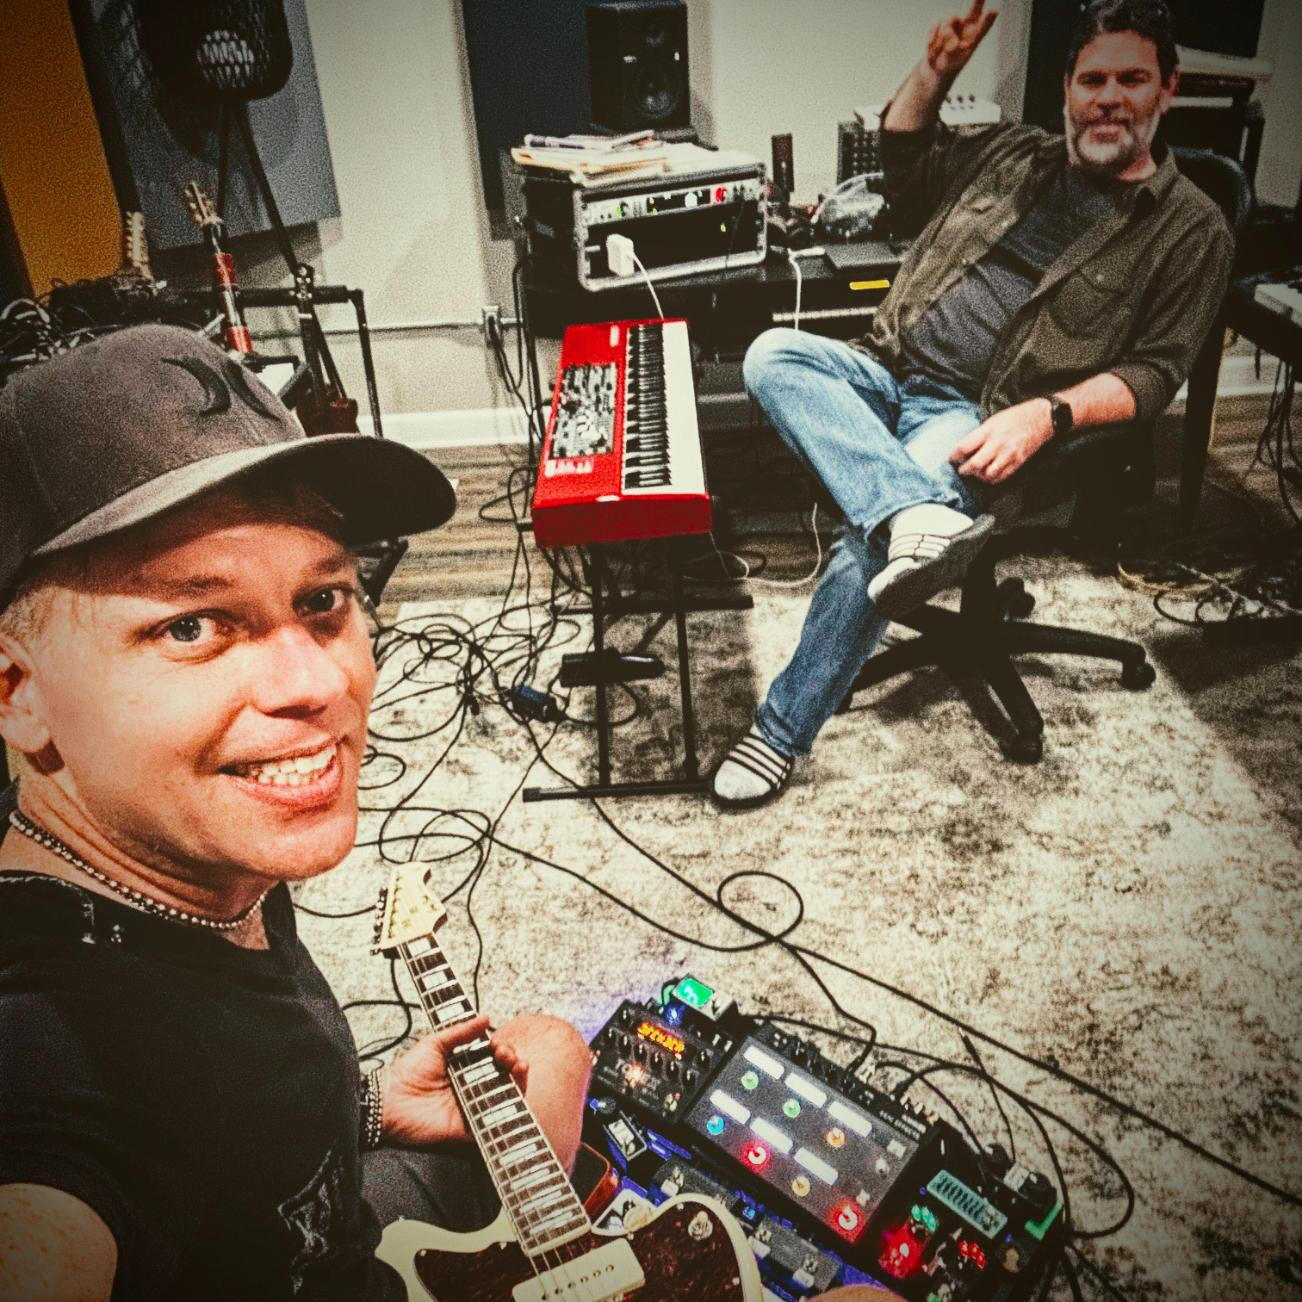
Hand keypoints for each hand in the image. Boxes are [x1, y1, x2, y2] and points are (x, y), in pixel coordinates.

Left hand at [379, 1015, 528, 1145]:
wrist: (389, 1102)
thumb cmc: (407, 1073)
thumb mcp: (434, 1044)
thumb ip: (459, 1032)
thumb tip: (484, 1017)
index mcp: (465, 1068)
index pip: (494, 1058)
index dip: (502, 1049)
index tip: (498, 1043)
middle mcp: (473, 1087)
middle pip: (505, 1075)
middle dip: (513, 1060)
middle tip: (504, 1053)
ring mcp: (473, 1107)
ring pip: (508, 1096)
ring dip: (519, 1079)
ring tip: (517, 1065)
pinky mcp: (471, 1128)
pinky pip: (496, 1122)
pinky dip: (511, 1109)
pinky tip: (514, 1090)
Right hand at [925, 0, 998, 79]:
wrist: (937, 63)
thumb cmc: (950, 63)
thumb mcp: (953, 61)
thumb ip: (954, 52)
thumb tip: (953, 43)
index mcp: (974, 35)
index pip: (982, 26)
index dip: (987, 20)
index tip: (993, 12)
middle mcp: (967, 25)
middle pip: (975, 10)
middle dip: (979, 1)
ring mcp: (954, 22)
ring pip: (948, 23)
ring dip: (943, 39)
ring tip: (943, 50)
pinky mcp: (940, 22)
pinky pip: (935, 25)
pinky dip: (932, 37)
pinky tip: (931, 44)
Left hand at [950, 400, 1052, 482]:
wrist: (1041, 418)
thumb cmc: (1015, 416)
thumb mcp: (993, 420)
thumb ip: (979, 434)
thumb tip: (965, 448)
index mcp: (989, 430)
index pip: (964, 447)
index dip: (954, 456)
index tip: (952, 458)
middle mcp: (998, 443)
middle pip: (975, 464)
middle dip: (964, 470)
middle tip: (961, 470)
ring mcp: (1009, 454)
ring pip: (988, 474)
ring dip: (978, 476)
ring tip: (975, 473)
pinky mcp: (1018, 462)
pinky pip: (1001, 477)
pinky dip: (992, 479)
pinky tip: (988, 475)